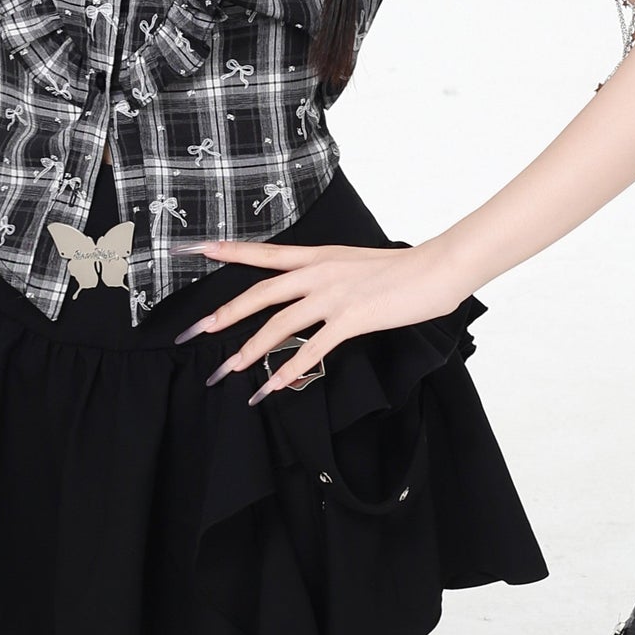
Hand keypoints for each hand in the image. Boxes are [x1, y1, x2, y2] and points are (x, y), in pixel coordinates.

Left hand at [174, 237, 472, 402]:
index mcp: (318, 255)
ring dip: (251, 348)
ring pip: (280, 323)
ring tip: (229, 368)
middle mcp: (319, 272)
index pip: (266, 253)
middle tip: (198, 329)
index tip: (200, 249)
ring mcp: (334, 295)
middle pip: (262, 292)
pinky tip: (274, 384)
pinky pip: (314, 347)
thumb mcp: (354, 263)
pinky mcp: (353, 317)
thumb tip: (308, 289)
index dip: (231, 251)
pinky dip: (290, 367)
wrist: (436, 269)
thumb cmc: (400, 268)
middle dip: (227, 313)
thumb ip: (327, 274)